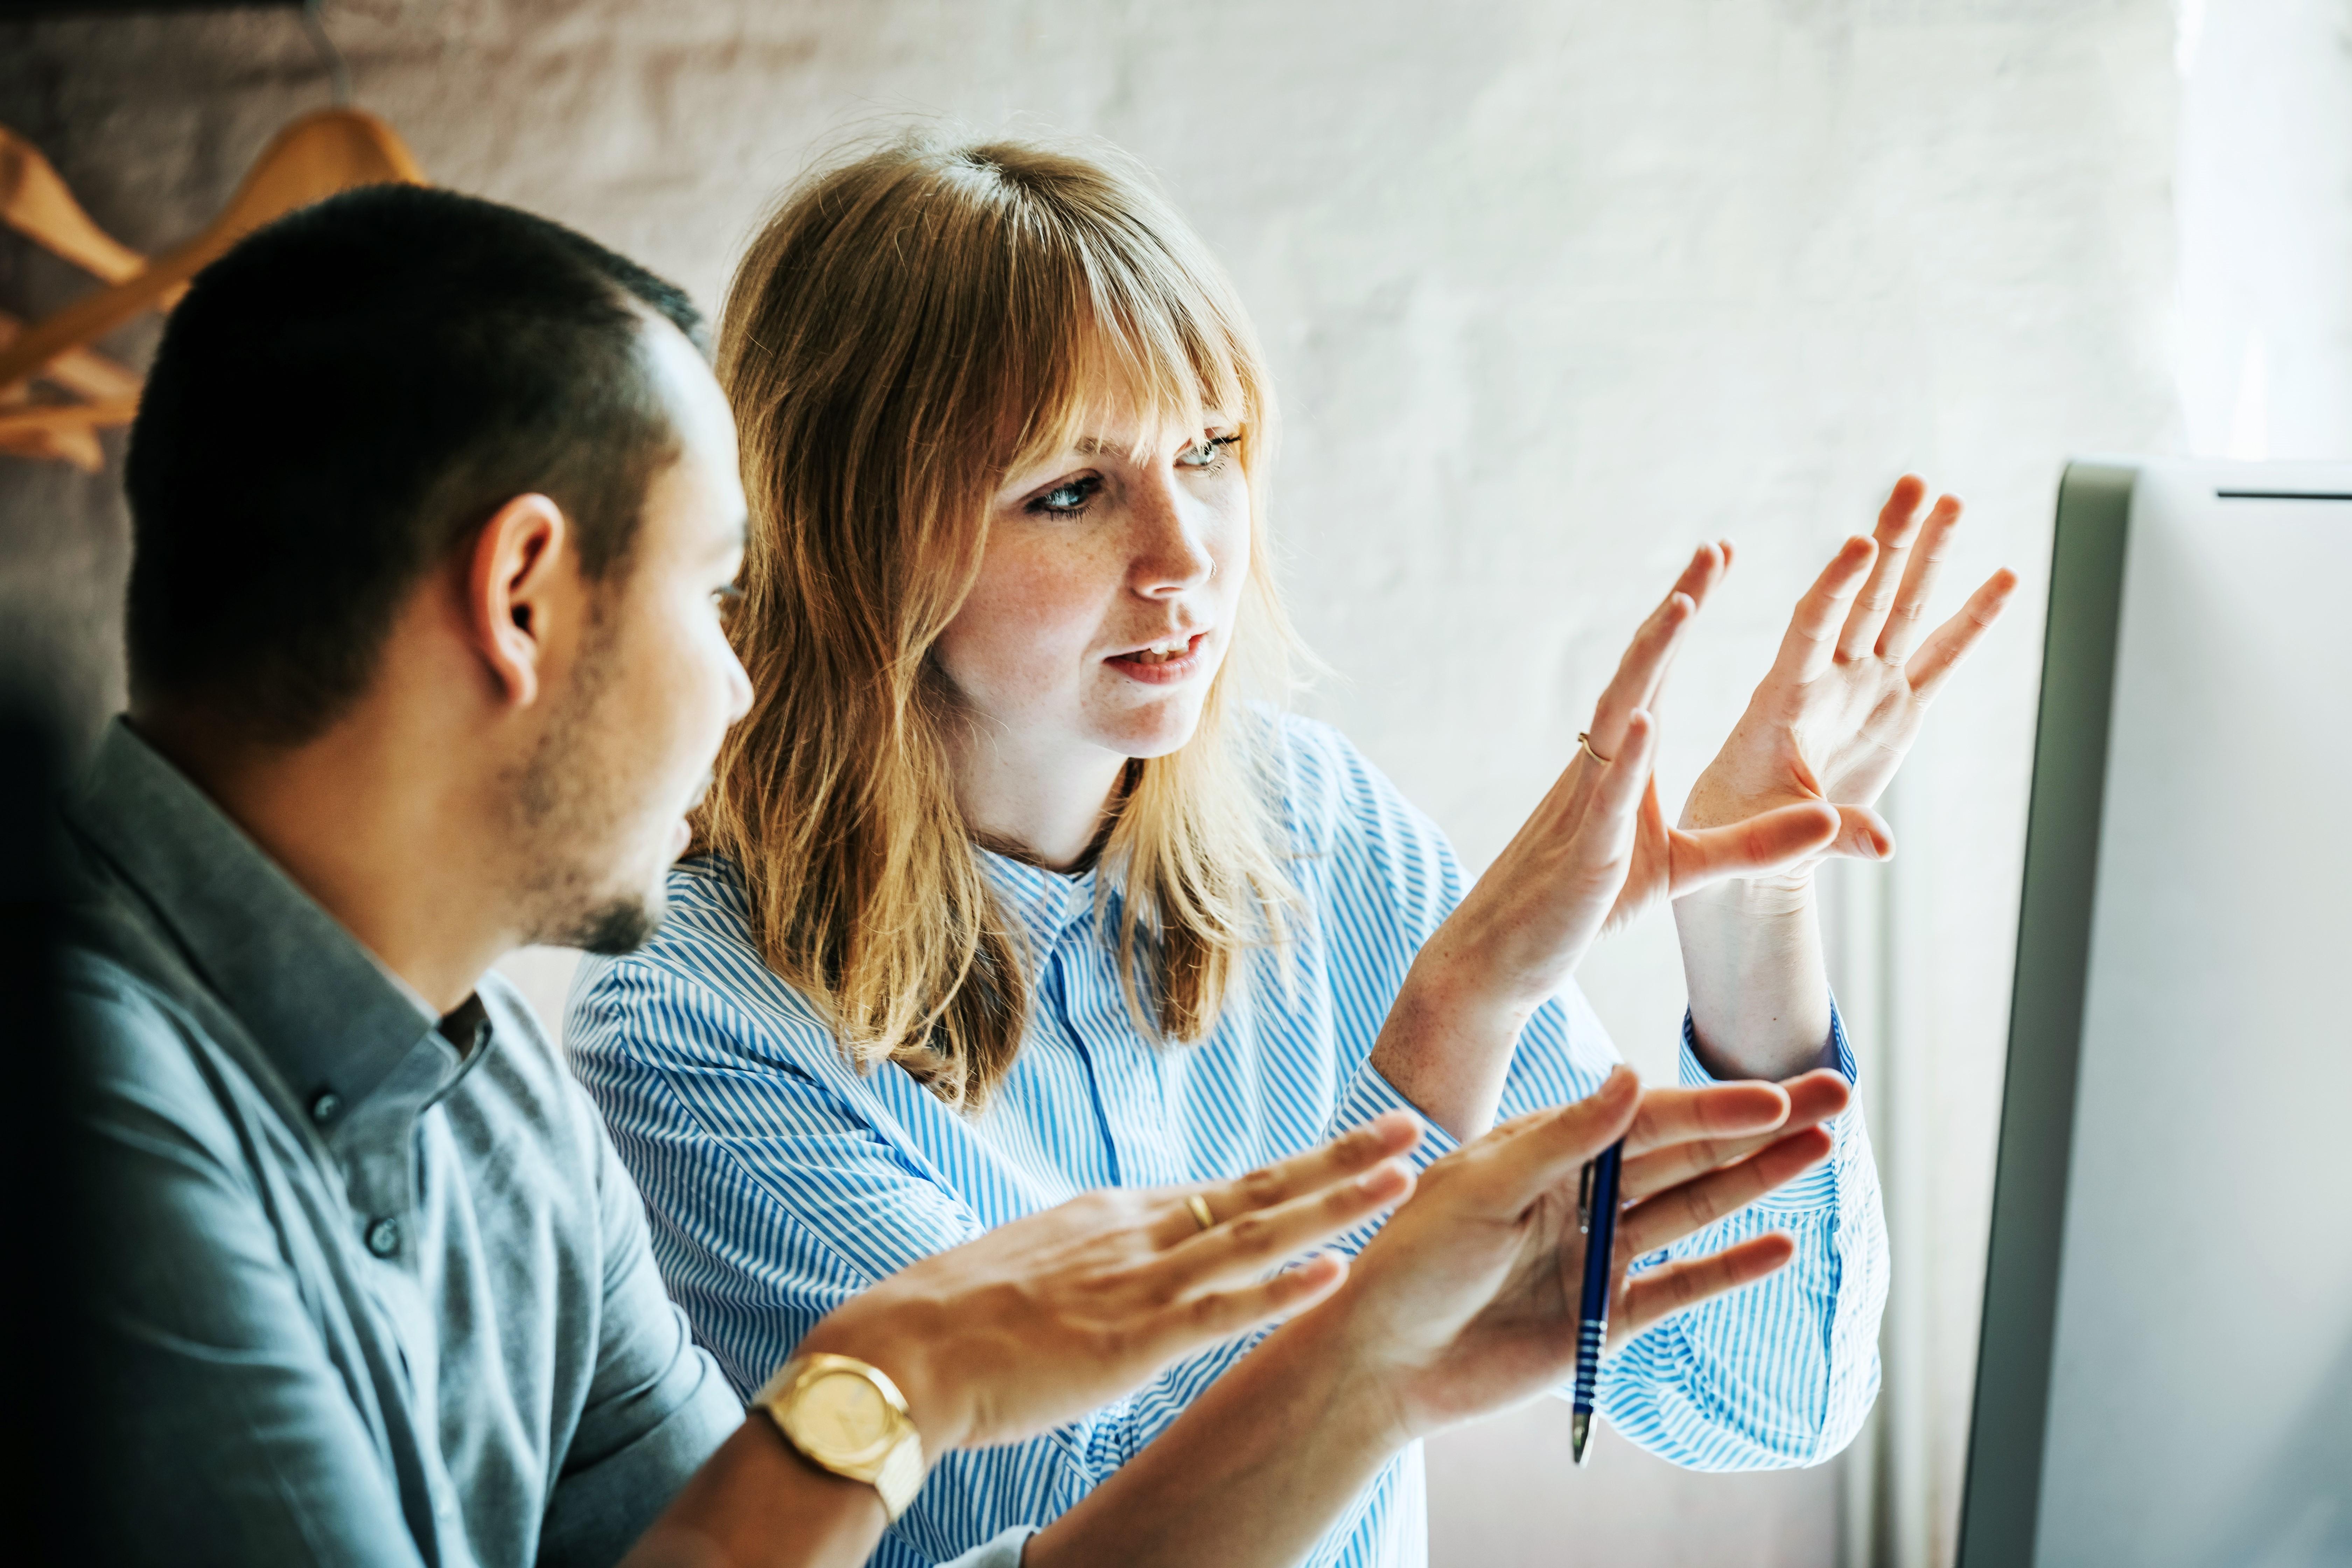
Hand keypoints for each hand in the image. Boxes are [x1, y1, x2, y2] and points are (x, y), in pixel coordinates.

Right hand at [793, 1112, 1421, 1454]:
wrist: (901, 1350)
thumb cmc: (955, 1318)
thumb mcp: (1038, 1265)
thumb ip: (1093, 1262)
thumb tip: (1121, 1267)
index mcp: (1115, 1217)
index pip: (1225, 1188)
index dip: (1297, 1171)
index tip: (1354, 1149)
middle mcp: (1137, 1234)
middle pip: (1260, 1188)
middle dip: (1341, 1158)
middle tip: (1411, 1124)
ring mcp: (1138, 1283)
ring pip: (1258, 1234)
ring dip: (1336, 1206)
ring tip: (1404, 1178)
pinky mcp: (1130, 1340)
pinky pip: (1221, 1312)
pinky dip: (1282, 1291)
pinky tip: (1335, 1271)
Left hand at [1325, 1065, 1848, 1442]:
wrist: (1381, 1356)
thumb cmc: (1411, 1258)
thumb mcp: (1481, 1184)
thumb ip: (1563, 1136)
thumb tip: (1631, 1076)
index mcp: (1549, 1149)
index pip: (1651, 1119)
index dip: (1716, 1108)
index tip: (1775, 1097)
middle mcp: (1582, 1194)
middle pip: (1689, 1153)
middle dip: (1762, 1126)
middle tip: (1836, 1094)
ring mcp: (1599, 1255)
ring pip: (1695, 1209)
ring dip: (1759, 1180)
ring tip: (1823, 1149)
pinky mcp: (1604, 1318)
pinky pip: (1681, 1286)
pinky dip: (1730, 1268)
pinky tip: (1780, 1245)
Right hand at [1417, 544, 1842, 1012]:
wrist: (1503, 956)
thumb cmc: (1583, 905)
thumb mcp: (1682, 870)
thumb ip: (1753, 845)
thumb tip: (1827, 818)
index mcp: (1622, 764)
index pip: (1657, 675)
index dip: (1683, 616)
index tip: (1715, 559)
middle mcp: (1600, 767)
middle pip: (1640, 673)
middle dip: (1675, 610)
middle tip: (1712, 552)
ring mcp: (1587, 804)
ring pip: (1620, 716)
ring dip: (1651, 660)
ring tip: (1684, 606)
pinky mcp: (1584, 853)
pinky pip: (1605, 797)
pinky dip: (1625, 757)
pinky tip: (1643, 719)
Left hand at [1682, 475, 2019, 874]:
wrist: (1752, 839)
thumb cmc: (1741, 827)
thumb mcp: (1770, 834)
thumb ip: (1828, 833)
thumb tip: (1884, 847)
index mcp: (1785, 697)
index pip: (1811, 627)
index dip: (1836, 586)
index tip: (1860, 543)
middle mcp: (1831, 678)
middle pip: (1865, 597)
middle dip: (1892, 541)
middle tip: (1913, 483)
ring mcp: (1868, 687)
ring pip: (1902, 610)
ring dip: (1928, 557)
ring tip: (1951, 499)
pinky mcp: (1898, 710)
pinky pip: (1941, 657)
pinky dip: (1972, 620)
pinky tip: (2003, 577)